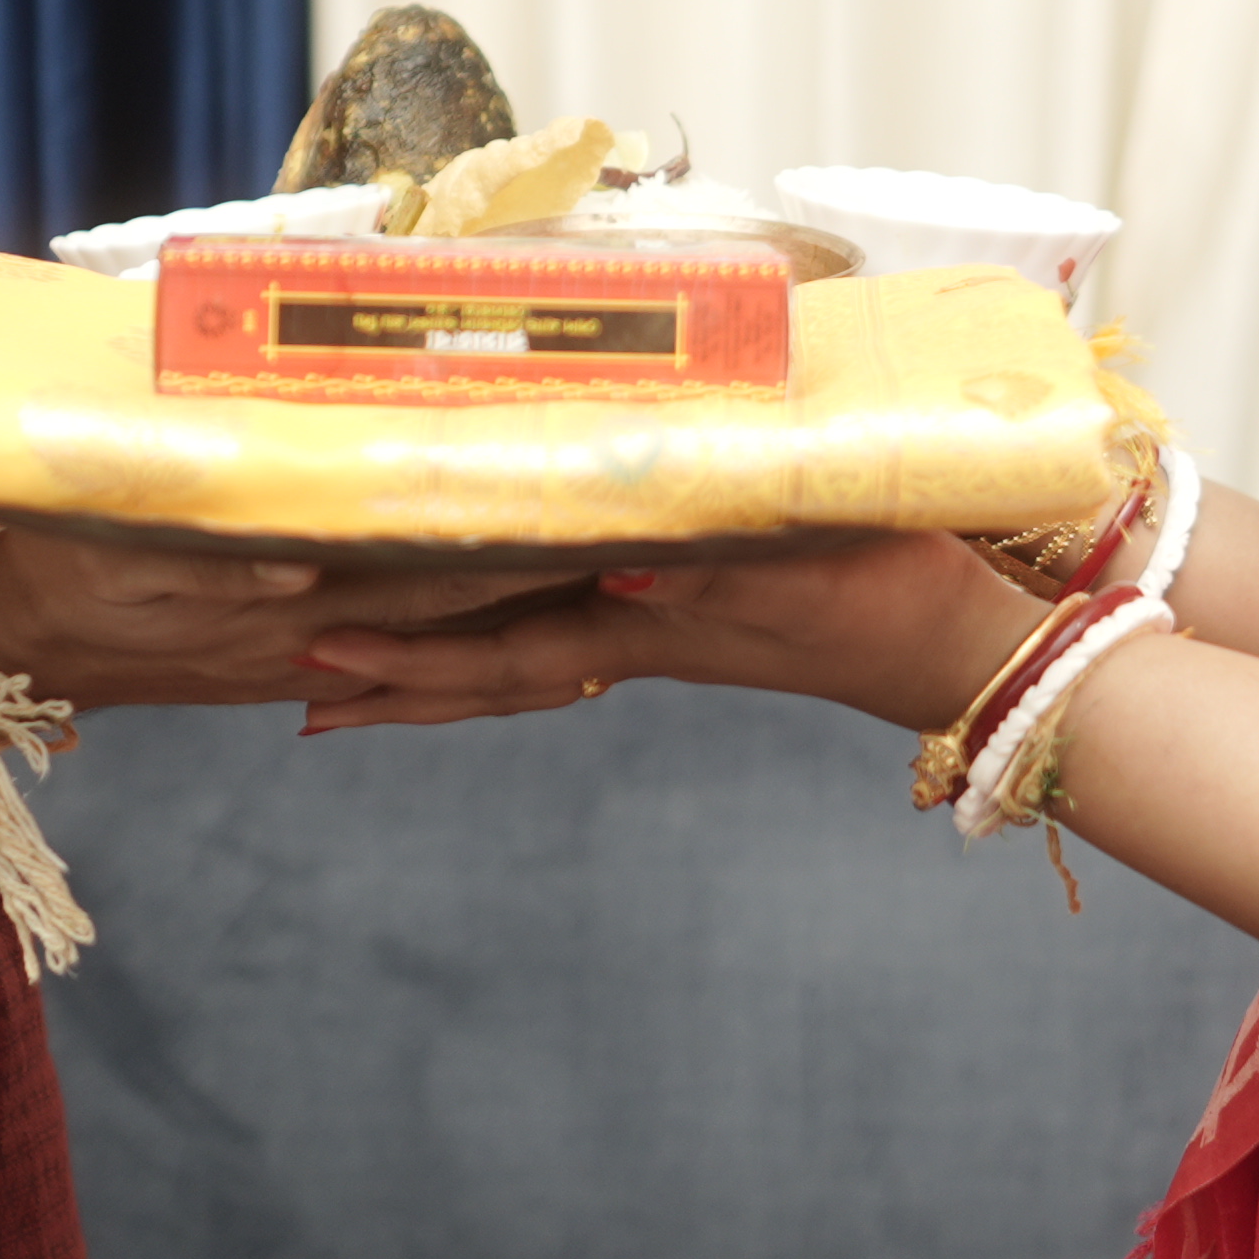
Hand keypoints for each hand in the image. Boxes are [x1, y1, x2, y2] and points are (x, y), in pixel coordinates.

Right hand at [0, 513, 565, 709]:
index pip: (420, 573)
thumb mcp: (109, 558)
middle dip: (549, 586)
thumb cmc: (56, 573)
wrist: (8, 645)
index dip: (504, 548)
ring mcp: (307, 659)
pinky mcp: (292, 665)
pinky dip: (470, 664)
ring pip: (438, 646)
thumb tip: (291, 566)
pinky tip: (526, 658)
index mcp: (282, 605)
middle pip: (456, 612)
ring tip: (620, 602)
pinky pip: (401, 668)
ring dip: (525, 628)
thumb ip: (201, 560)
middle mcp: (311, 643)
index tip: (585, 519)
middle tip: (648, 554)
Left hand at [294, 528, 1039, 739]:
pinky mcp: (695, 604)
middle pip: (486, 666)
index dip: (407, 656)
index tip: (316, 657)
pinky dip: (508, 628)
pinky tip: (496, 617)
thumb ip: (713, 574)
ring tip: (353, 674)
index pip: (500, 653)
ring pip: (519, 649)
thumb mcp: (802, 580)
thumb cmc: (892, 603)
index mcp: (645, 629)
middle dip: (390, 675)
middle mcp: (635, 632)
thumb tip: (619, 576)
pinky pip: (569, 622)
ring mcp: (661, 625)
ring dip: (435, 663)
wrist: (967, 641)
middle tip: (291, 684)